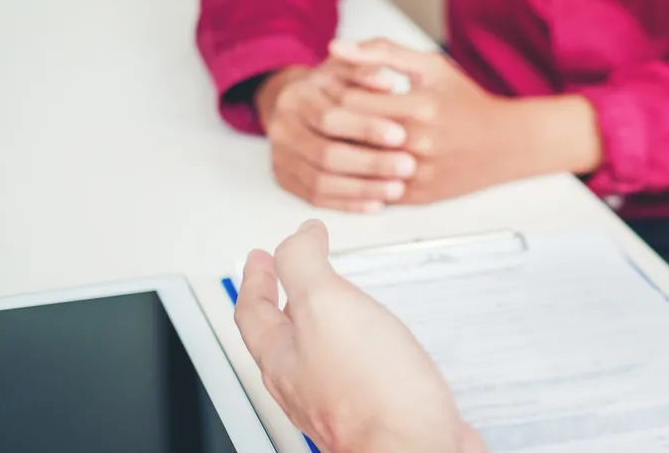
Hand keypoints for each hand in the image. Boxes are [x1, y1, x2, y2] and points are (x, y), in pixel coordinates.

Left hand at [234, 220, 485, 452]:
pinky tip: (381, 348)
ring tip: (332, 307)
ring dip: (321, 326)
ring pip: (319, 357)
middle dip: (283, 303)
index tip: (259, 256)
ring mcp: (340, 402)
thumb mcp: (326, 305)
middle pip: (280, 339)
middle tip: (286, 279)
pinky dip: (361, 349)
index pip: (253, 312)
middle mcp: (305, 385)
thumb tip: (298, 237)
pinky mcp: (378, 411)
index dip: (255, 278)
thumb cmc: (371, 391)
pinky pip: (360, 373)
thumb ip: (304, 265)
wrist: (415, 448)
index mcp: (282, 359)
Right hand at [255, 60, 416, 211]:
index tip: (401, 135)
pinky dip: (348, 204)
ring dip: (362, 188)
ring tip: (398, 188)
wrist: (299, 103)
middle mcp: (281, 127)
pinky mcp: (284, 179)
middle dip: (370, 162)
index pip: (331, 117)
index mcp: (296, 97)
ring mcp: (279, 156)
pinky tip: (376, 203)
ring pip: (320, 181)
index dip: (367, 127)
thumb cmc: (333, 86)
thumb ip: (367, 71)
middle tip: (407, 166)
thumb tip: (386, 83)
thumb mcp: (348, 69)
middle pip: (325, 153)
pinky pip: (316, 198)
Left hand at [327, 39, 601, 203]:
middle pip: (350, 135)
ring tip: (334, 135)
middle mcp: (419, 144)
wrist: (505, 144)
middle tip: (320, 113)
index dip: (332, 93)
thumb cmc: (466, 101)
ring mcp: (417, 174)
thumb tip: (336, 46)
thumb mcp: (431, 66)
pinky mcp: (417, 196)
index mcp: (420, 107)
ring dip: (339, 150)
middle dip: (330, 123)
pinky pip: (371, 187)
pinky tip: (354, 159)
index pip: (352, 101)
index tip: (328, 89)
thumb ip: (383, 52)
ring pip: (356, 165)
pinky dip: (357, 175)